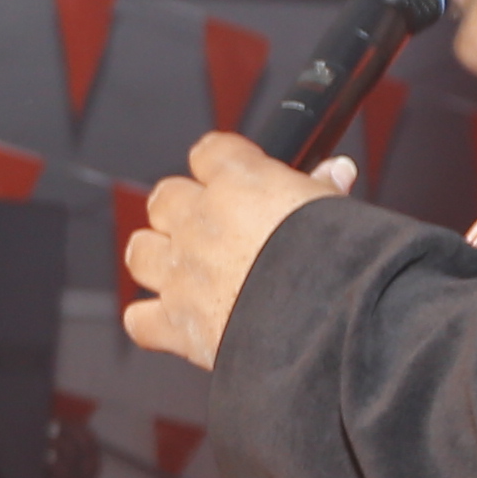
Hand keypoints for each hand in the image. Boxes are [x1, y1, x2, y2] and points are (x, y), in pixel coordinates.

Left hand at [117, 132, 355, 371]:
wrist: (323, 325)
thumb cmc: (337, 263)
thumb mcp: (337, 211)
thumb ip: (323, 188)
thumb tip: (334, 172)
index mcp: (239, 184)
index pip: (210, 152)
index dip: (219, 162)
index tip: (230, 172)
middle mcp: (199, 223)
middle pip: (165, 198)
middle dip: (180, 208)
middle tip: (206, 224)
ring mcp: (181, 273)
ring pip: (140, 250)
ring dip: (156, 256)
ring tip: (182, 267)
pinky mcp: (175, 324)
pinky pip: (139, 319)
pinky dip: (150, 321)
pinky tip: (173, 321)